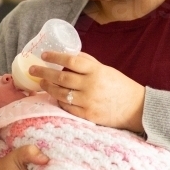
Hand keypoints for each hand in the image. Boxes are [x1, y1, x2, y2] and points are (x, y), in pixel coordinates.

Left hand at [30, 51, 145, 132]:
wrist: (136, 108)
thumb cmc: (120, 86)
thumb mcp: (105, 69)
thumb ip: (88, 63)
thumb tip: (68, 54)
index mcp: (96, 71)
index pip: (71, 61)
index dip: (55, 57)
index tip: (44, 55)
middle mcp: (91, 86)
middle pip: (61, 78)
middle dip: (44, 73)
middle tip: (33, 69)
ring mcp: (89, 102)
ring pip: (61, 94)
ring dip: (48, 88)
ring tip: (40, 83)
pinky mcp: (88, 115)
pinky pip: (67, 108)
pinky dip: (59, 101)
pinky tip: (54, 96)